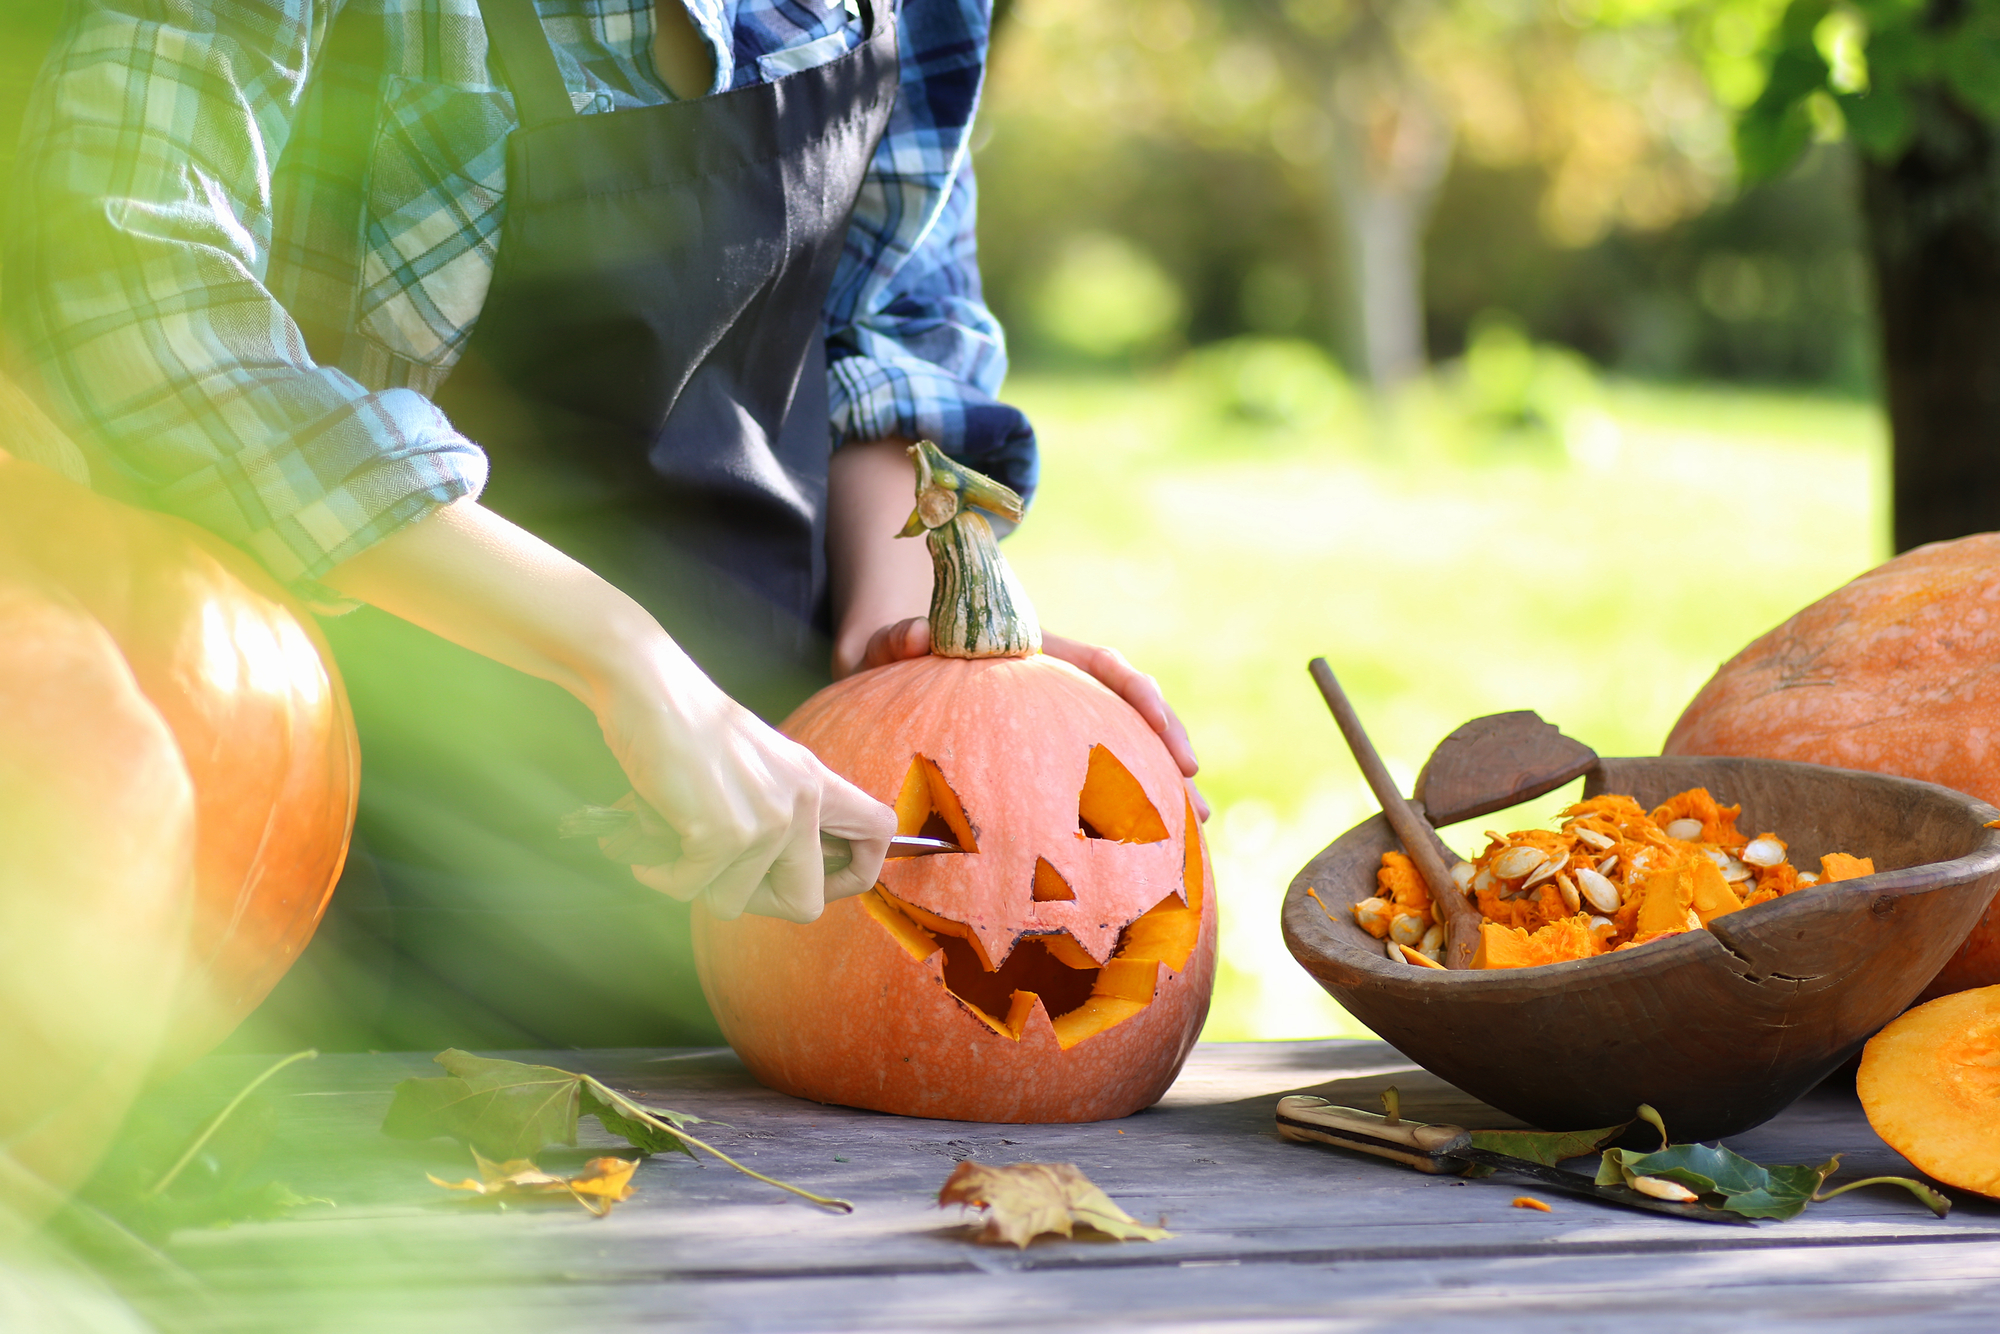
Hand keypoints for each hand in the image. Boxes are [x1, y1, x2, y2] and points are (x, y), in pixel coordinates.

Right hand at [592, 652, 895, 921]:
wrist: (650, 688)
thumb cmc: (690, 728)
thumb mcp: (760, 765)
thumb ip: (782, 809)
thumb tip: (779, 878)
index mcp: (816, 781)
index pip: (880, 832)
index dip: (856, 872)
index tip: (819, 881)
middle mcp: (802, 800)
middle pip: (806, 903)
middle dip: (756, 903)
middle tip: (717, 877)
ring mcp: (767, 819)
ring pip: (734, 902)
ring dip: (695, 883)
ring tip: (672, 842)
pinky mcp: (724, 832)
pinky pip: (690, 888)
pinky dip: (660, 874)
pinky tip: (647, 844)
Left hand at [852, 618, 1209, 822]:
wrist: (885, 660)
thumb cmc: (893, 649)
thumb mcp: (892, 639)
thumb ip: (900, 636)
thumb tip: (916, 637)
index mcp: (1035, 654)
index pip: (1102, 667)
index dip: (1139, 697)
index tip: (1165, 733)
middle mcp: (1056, 687)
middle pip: (1128, 715)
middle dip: (1167, 756)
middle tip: (1196, 808)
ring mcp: (1050, 722)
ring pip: (1118, 750)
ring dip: (1155, 791)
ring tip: (1190, 837)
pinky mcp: (1036, 755)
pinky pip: (1084, 781)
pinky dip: (1111, 812)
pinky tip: (1132, 855)